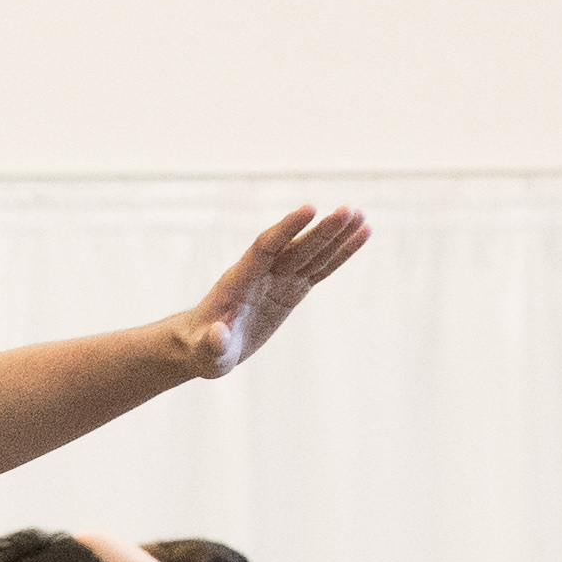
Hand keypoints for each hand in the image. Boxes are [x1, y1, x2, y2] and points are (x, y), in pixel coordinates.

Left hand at [177, 205, 370, 377]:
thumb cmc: (200, 349)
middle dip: (321, 230)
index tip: (310, 209)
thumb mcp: (204, 352)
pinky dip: (340, 254)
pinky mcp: (292, 289)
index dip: (286, 229)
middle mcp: (261, 273)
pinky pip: (319, 269)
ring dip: (336, 235)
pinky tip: (361, 235)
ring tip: (361, 215)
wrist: (203, 344)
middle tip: (349, 210)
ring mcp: (278, 279)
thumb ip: (211, 343)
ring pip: (311, 253)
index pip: (265, 247)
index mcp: (238, 281)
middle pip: (294, 246)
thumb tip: (218, 334)